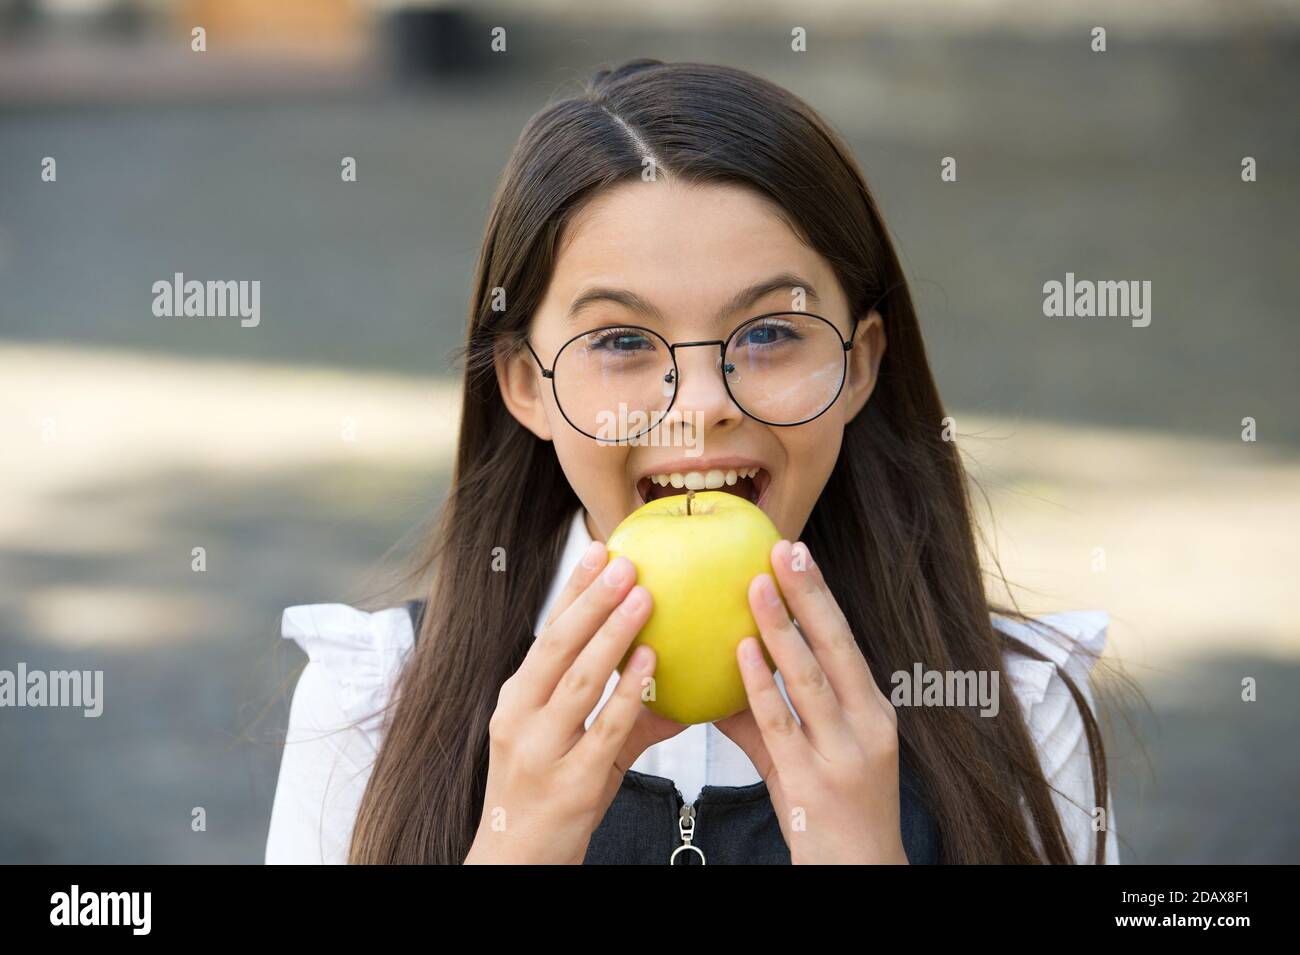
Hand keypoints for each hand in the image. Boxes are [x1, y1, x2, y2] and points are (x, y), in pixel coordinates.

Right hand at [465, 540, 687, 863]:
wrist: (514, 863)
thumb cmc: (546, 798)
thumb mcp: (570, 747)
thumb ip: (619, 715)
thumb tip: (673, 684)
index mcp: (516, 700)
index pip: (547, 633)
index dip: (573, 591)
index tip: (599, 549)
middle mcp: (519, 718)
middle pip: (557, 647)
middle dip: (592, 600)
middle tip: (626, 561)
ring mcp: (541, 751)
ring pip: (578, 682)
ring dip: (611, 635)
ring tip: (643, 597)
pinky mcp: (571, 783)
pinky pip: (604, 730)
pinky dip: (627, 693)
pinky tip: (651, 663)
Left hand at [714, 539, 907, 863]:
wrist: (858, 872)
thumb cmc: (832, 813)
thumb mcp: (809, 756)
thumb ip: (765, 716)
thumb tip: (718, 676)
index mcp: (872, 711)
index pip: (845, 641)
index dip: (821, 596)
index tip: (797, 554)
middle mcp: (867, 725)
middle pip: (837, 646)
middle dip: (810, 594)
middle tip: (782, 549)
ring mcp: (844, 752)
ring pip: (810, 678)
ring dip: (782, 629)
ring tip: (756, 586)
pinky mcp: (815, 781)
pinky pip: (783, 723)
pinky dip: (762, 684)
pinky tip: (742, 653)